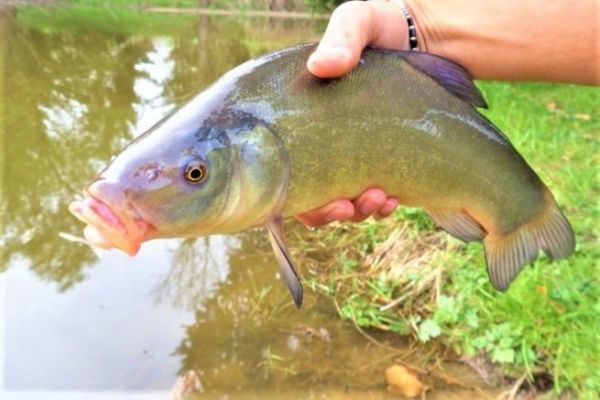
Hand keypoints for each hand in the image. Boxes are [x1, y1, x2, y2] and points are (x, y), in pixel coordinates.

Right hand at [298, 1, 408, 225]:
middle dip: (328, 211)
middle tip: (348, 208)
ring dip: (358, 211)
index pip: (282, 164)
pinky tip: (393, 198)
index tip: (312, 198)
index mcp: (303, 116)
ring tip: (379, 198)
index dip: (291, 194)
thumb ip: (343, 38)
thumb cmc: (383, 27)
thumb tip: (321, 66)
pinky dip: (380, 205)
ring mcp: (352, 154)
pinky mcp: (381, 161)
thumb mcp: (360, 22)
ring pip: (343, 204)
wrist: (429, 38)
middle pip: (310, 197)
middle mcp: (322, 141)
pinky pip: (373, 199)